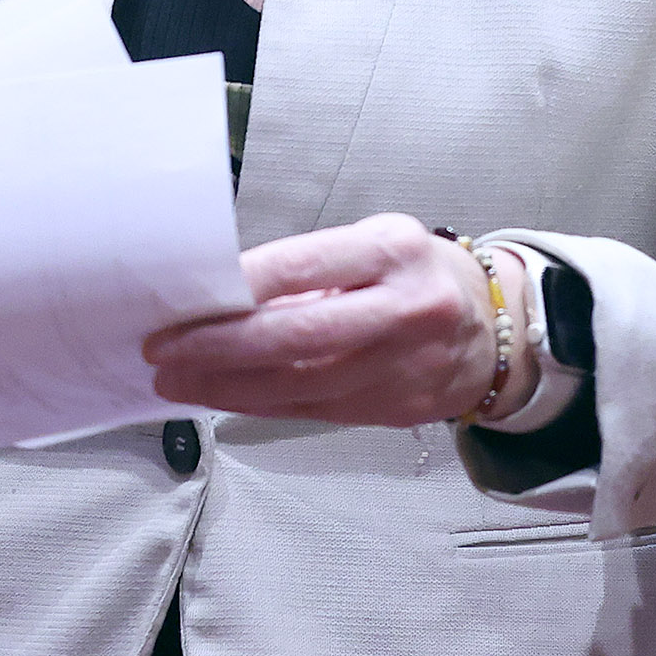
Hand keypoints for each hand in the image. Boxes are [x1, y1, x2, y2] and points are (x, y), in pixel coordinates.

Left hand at [142, 213, 494, 425]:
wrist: (491, 333)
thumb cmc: (418, 276)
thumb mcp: (377, 244)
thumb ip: (312, 268)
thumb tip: (227, 293)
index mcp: (394, 253)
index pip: (306, 266)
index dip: (242, 287)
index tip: (189, 300)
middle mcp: (402, 311)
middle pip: (298, 336)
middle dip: (220, 347)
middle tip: (164, 350)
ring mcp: (401, 368)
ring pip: (299, 385)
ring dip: (227, 385)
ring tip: (176, 379)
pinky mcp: (393, 410)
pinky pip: (312, 410)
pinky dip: (258, 404)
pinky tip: (220, 396)